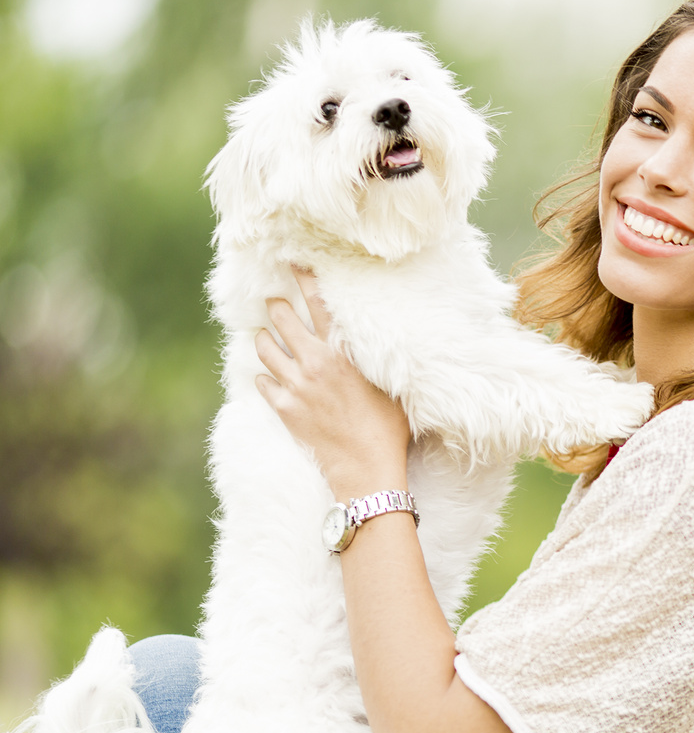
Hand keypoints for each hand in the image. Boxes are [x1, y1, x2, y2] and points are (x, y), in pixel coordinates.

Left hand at [255, 267, 410, 499]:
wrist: (367, 468)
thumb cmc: (388, 429)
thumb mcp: (391, 386)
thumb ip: (376, 360)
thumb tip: (381, 342)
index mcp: (342, 353)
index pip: (318, 304)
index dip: (305, 279)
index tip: (294, 263)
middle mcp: (315, 364)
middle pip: (282, 319)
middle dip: (275, 305)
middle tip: (275, 301)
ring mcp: (295, 387)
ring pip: (265, 349)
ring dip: (264, 338)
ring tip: (266, 335)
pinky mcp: (284, 409)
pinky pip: (263, 383)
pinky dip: (265, 376)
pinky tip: (270, 376)